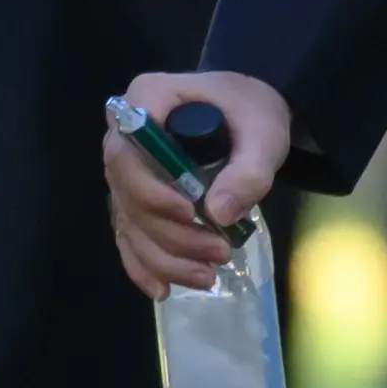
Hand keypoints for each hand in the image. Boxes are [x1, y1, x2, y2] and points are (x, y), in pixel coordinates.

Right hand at [103, 70, 291, 295]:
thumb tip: (219, 215)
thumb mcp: (263, 133)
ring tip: (207, 276)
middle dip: (170, 232)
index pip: (129, 148)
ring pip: (129, 221)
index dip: (150, 188)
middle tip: (217, 252)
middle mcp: (123, 133)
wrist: (248, 113)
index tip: (189, 211)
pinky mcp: (133, 198)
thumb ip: (248, 170)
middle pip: (127, 192)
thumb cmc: (251, 111)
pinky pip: (128, 235)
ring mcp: (124, 169)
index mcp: (147, 97)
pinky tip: (165, 289)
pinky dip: (144, 265)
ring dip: (164, 256)